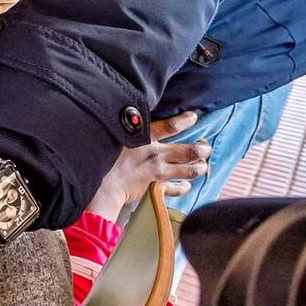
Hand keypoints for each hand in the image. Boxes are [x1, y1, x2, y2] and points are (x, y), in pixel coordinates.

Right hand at [87, 112, 208, 215]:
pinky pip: (175, 188)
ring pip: (189, 170)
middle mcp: (156, 153)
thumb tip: (136, 121)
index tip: (194, 116)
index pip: (171, 126)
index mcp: (145, 138)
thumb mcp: (113, 136)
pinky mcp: (155, 187)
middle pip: (188, 150)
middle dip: (202, 149)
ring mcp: (157, 171)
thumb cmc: (101, 157)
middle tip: (206, 148)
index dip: (185, 120)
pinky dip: (183, 187)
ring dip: (199, 168)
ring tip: (203, 166)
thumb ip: (129, 129)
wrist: (99, 186)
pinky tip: (186, 185)